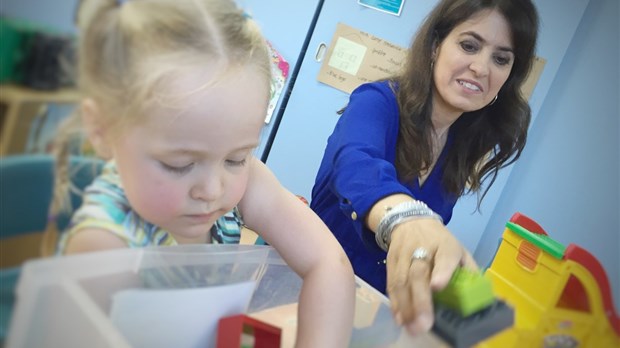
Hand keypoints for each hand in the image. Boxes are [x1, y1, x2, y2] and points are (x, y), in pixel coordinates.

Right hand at [385, 218, 477, 335]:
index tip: (438, 287)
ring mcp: (404, 255)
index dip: (441, 272)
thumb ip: (469, 269)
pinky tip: (400, 318)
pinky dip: (395, 302)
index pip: (444, 257)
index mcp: (445, 246)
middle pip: (418, 274)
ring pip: (402, 281)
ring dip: (406, 306)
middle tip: (423, 323)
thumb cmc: (439, 241)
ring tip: (412, 326)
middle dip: (420, 300)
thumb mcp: (459, 249)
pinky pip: (391, 283)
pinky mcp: (390, 261)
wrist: (410, 220)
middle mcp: (422, 249)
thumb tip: (478, 292)